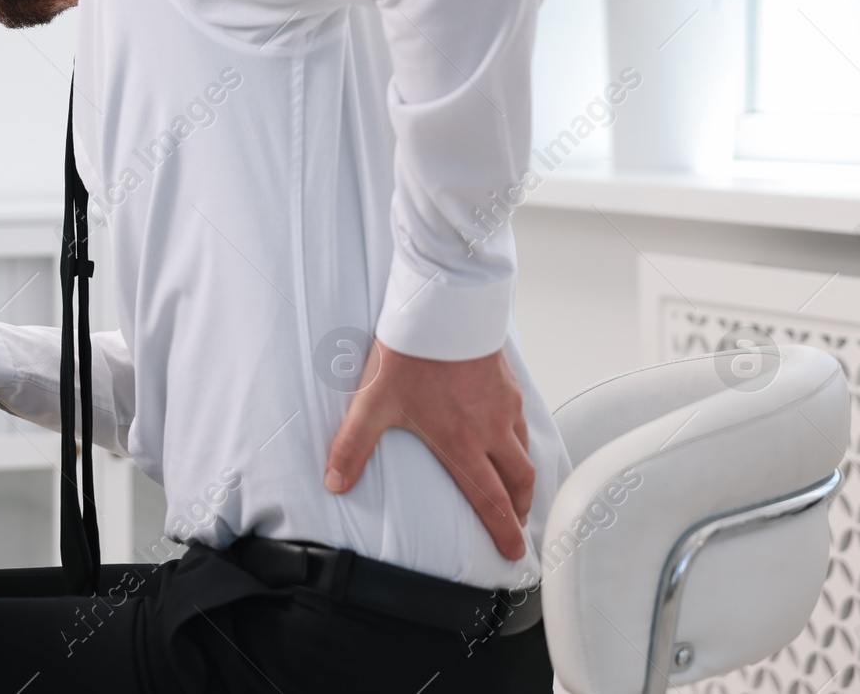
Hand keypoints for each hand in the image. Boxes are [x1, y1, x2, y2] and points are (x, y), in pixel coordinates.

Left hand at [324, 341, 533, 560]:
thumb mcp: (372, 404)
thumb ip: (353, 447)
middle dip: (522, 508)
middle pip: (520, 479)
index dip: (505, 531)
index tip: (515, 553)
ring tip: (514, 482)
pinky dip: (519, 436)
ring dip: (522, 472)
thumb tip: (335, 483)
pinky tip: (505, 430)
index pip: (491, 500)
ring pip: (524, 448)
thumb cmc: (409, 354)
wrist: (441, 307)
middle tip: (518, 522)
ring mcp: (504, 402)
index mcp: (462, 443)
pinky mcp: (507, 379)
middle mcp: (491, 428)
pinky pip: (521, 417)